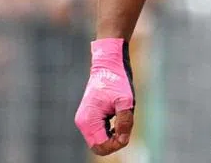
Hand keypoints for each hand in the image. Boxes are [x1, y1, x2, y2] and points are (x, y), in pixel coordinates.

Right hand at [75, 38, 135, 155]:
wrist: (108, 64)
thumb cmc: (117, 80)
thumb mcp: (126, 101)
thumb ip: (125, 122)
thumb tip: (123, 140)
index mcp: (89, 120)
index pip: (101, 146)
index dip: (116, 144)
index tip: (127, 132)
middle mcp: (83, 122)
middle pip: (98, 146)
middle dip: (114, 142)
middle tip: (125, 127)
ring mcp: (84, 120)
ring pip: (99, 140)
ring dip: (113, 136)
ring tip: (122, 118)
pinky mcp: (88, 117)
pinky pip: (98, 132)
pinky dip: (109, 131)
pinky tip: (117, 119)